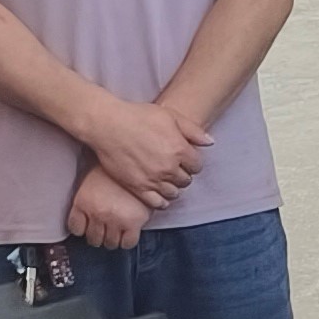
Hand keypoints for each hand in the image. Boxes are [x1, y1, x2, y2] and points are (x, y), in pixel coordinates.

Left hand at [65, 173, 147, 250]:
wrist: (138, 156)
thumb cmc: (115, 167)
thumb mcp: (93, 177)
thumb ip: (88, 196)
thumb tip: (87, 211)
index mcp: (83, 201)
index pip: (76, 228)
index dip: (83, 229)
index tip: (87, 227)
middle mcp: (97, 212)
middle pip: (93, 238)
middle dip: (99, 235)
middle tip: (105, 229)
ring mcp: (115, 219)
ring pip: (110, 243)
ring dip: (113, 239)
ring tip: (118, 229)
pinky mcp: (133, 223)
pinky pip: (127, 243)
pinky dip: (127, 241)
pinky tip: (129, 232)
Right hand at [82, 94, 210, 208]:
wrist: (108, 125)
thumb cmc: (138, 116)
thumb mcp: (170, 116)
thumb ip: (193, 130)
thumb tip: (210, 143)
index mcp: (180, 149)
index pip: (197, 166)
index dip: (192, 162)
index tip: (185, 158)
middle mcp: (169, 167)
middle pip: (186, 180)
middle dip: (183, 174)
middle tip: (174, 167)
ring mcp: (153, 179)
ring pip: (173, 193)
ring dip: (173, 187)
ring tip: (166, 178)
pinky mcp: (137, 188)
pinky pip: (157, 203)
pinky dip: (162, 201)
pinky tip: (160, 194)